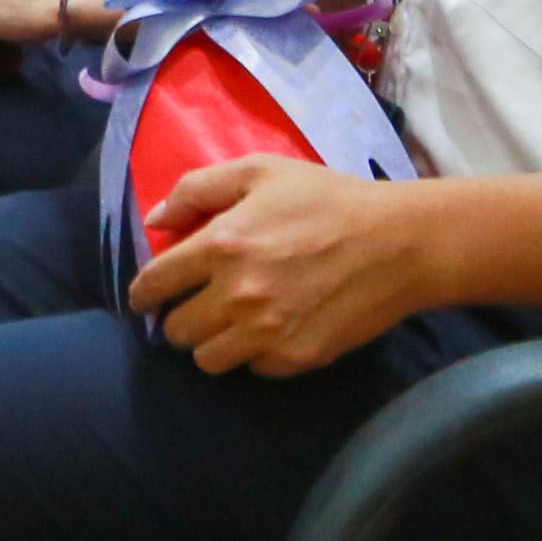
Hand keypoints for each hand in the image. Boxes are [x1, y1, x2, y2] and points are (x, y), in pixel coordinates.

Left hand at [124, 157, 457, 376]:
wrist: (399, 243)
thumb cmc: (328, 200)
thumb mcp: (260, 171)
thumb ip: (198, 189)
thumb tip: (154, 220)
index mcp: (221, 245)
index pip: (154, 284)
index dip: (143, 294)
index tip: (147, 298)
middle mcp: (236, 295)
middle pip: (176, 331)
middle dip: (181, 317)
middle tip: (198, 306)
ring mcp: (267, 332)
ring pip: (207, 360)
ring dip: (212, 342)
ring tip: (231, 324)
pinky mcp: (296, 357)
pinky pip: (253, 369)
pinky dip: (256, 354)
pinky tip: (273, 329)